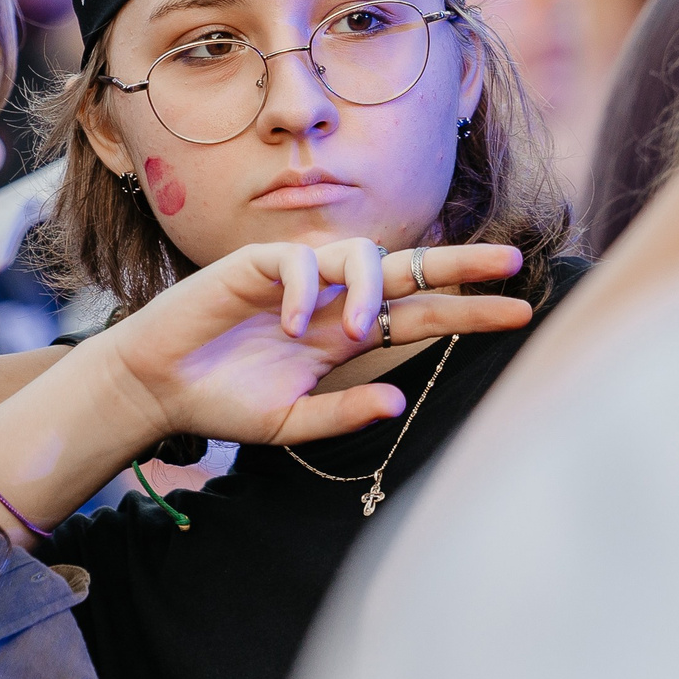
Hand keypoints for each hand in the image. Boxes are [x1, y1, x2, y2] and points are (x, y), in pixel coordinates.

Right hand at [86, 239, 534, 446]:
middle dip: (462, 265)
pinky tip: (292, 325)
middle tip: (512, 263)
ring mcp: (297, 278)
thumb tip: (399, 401)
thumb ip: (343, 413)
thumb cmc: (222, 404)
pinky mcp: (257, 264)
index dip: (469, 312)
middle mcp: (331, 301)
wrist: (157, 389)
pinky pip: (300, 261)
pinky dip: (306, 290)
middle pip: (410, 271)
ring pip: (361, 254)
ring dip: (368, 288)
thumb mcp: (291, 423)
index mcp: (344, 337)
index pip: (420, 316)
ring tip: (357, 329)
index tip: (521, 314)